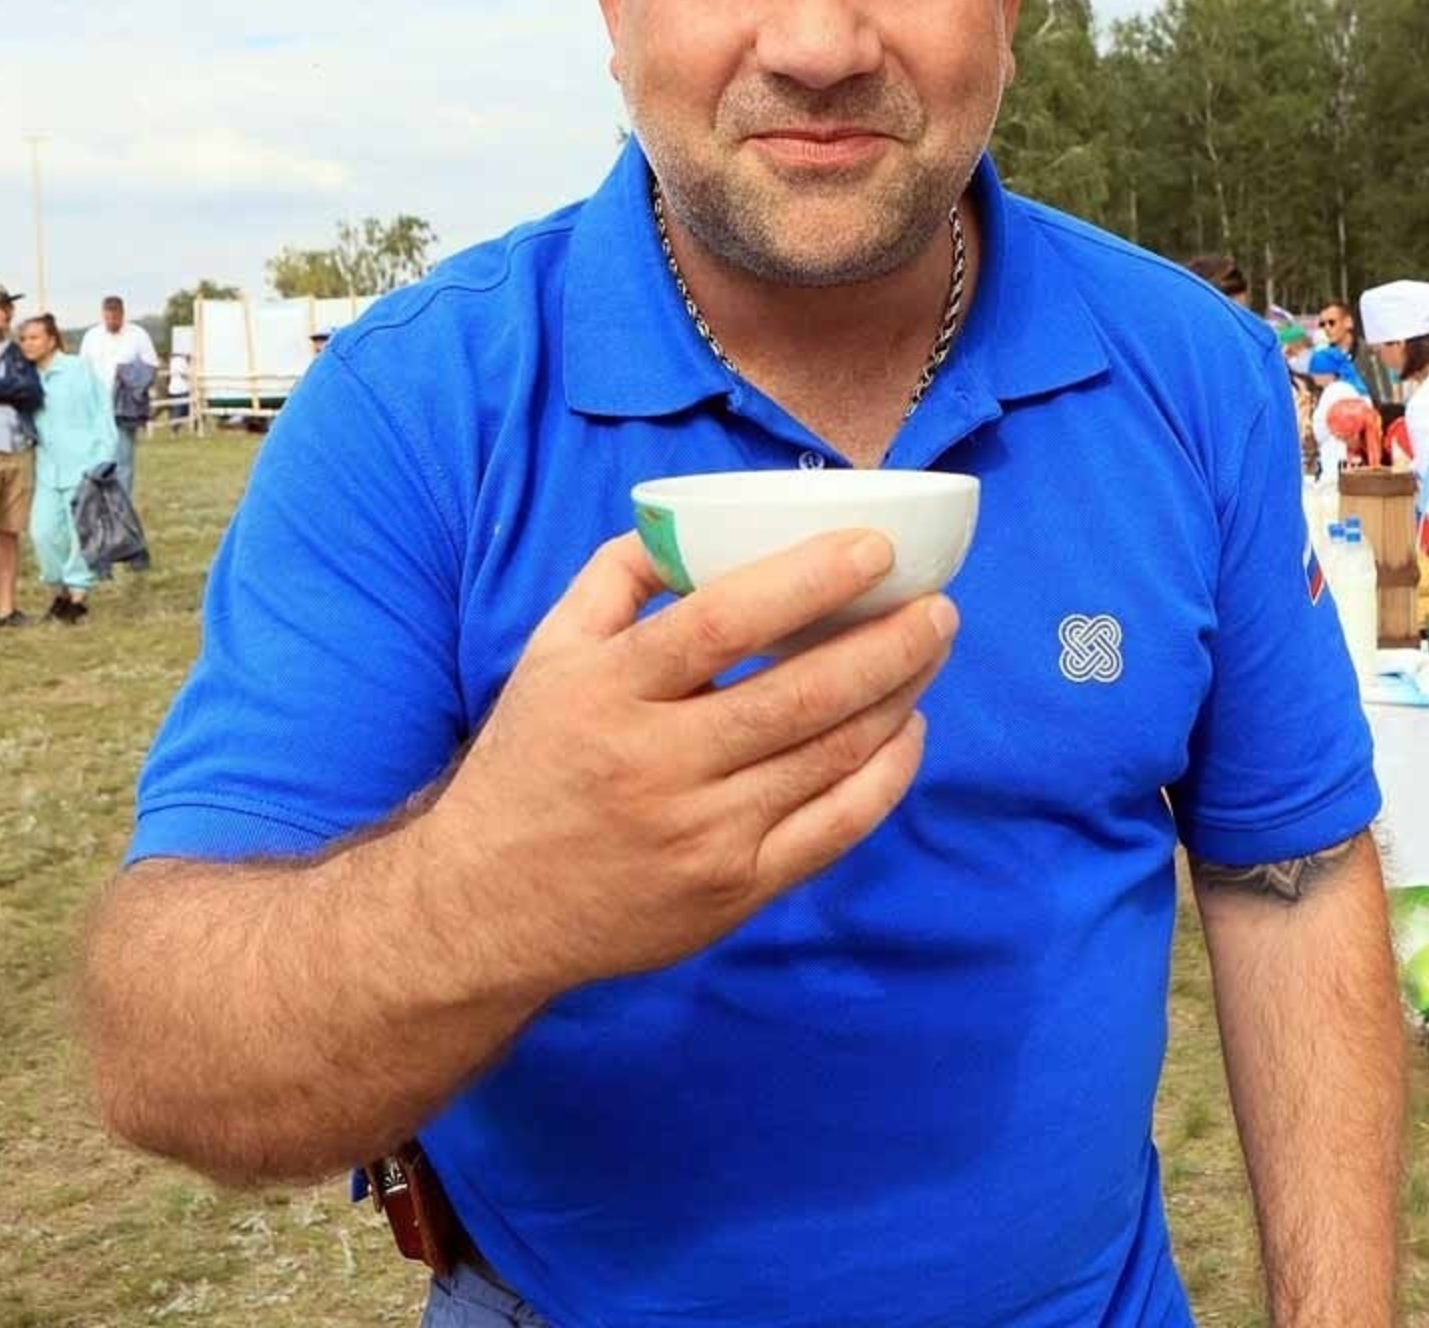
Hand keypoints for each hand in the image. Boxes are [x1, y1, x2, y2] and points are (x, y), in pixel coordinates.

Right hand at [427, 528, 955, 996]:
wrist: (491, 906)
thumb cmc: (533, 759)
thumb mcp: (548, 652)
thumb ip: (618, 577)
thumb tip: (697, 523)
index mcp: (607, 692)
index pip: (719, 624)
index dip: (806, 580)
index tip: (874, 548)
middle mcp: (656, 766)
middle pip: (796, 697)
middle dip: (886, 645)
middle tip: (937, 606)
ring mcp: (701, 837)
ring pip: (828, 759)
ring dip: (896, 698)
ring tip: (931, 648)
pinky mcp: (734, 892)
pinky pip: (833, 830)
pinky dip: (886, 777)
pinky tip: (908, 730)